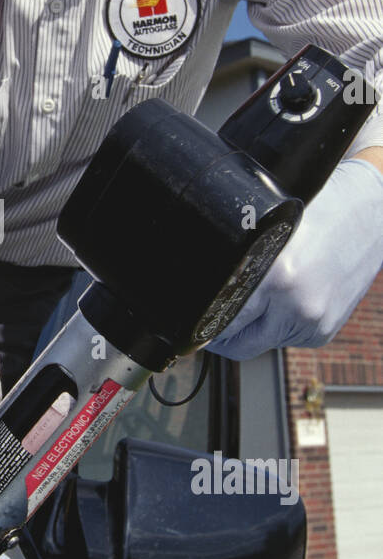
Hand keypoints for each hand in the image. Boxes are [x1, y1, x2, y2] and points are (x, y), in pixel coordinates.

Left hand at [209, 158, 382, 359]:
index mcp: (277, 278)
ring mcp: (314, 323)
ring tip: (264, 297)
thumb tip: (210, 298)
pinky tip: (288, 299)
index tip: (194, 329)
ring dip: (256, 329)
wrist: (370, 214)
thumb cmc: (319, 214)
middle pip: (241, 345)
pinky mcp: (325, 331)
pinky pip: (288, 338)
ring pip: (264, 343)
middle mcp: (297, 307)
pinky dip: (281, 325)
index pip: (224, 321)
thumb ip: (242, 268)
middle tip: (212, 326)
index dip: (205, 328)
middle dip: (224, 338)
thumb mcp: (269, 235)